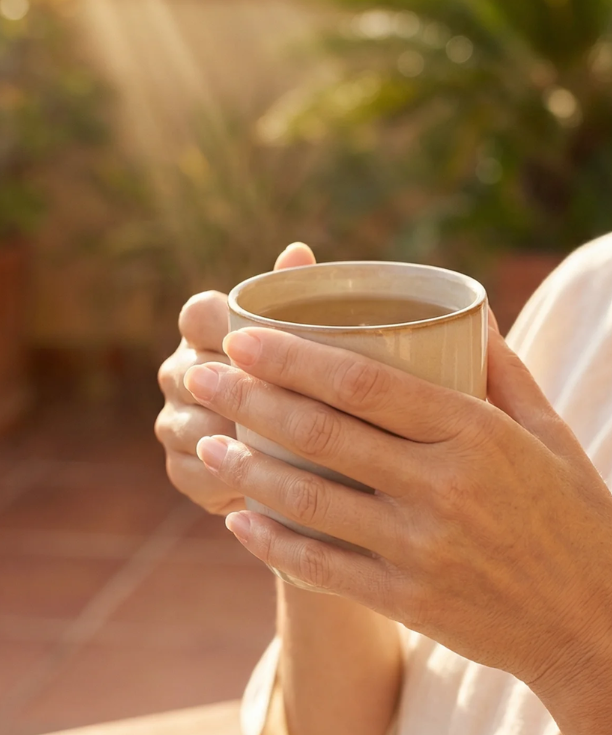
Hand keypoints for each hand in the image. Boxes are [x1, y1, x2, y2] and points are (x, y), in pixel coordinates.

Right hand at [155, 242, 315, 514]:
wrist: (307, 454)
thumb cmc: (311, 378)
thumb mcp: (314, 340)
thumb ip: (300, 297)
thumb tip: (298, 251)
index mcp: (204, 328)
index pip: (199, 314)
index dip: (232, 327)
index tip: (274, 343)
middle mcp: (179, 372)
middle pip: (193, 372)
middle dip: (240, 390)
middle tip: (295, 402)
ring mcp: (174, 423)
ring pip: (192, 425)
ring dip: (235, 436)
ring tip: (285, 446)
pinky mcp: (182, 471)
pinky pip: (197, 473)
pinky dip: (230, 478)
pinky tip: (269, 483)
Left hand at [183, 319, 611, 700]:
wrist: (596, 628)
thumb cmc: (579, 523)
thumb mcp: (555, 436)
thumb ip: (505, 373)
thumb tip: (468, 307)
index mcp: (479, 435)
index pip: (365, 382)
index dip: (294, 357)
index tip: (245, 336)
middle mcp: (445, 487)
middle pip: (324, 432)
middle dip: (250, 398)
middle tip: (202, 372)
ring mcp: (423, 549)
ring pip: (312, 499)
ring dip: (248, 467)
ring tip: (207, 440)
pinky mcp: (410, 602)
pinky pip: (323, 568)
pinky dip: (274, 544)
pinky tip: (239, 521)